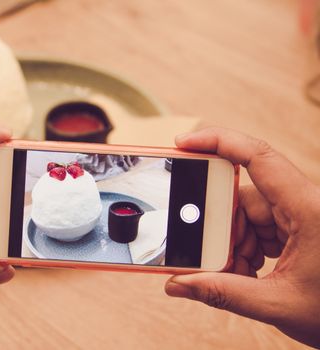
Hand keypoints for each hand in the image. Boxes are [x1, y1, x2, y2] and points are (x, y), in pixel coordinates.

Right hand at [164, 127, 319, 347]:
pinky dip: (243, 249)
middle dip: (220, 225)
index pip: (259, 157)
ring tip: (235, 274)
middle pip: (243, 195)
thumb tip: (178, 283)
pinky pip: (256, 228)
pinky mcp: (294, 229)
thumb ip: (224, 293)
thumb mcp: (279, 304)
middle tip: (210, 252)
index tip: (184, 143)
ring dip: (231, 244)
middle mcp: (302, 205)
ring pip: (246, 215)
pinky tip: (245, 272)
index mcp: (308, 209)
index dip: (219, 141)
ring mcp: (297, 217)